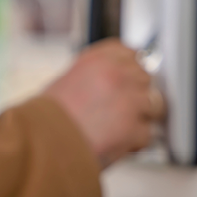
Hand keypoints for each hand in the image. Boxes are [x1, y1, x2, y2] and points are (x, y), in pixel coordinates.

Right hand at [42, 38, 158, 167]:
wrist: (42, 143)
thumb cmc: (46, 119)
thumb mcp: (66, 82)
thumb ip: (94, 78)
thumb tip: (113, 85)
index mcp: (97, 59)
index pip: (130, 52)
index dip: (131, 68)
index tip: (130, 78)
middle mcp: (116, 73)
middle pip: (145, 78)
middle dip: (137, 94)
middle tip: (121, 110)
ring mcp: (129, 99)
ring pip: (154, 105)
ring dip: (140, 118)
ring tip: (117, 129)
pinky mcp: (135, 126)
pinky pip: (147, 134)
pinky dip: (134, 143)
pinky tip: (115, 143)